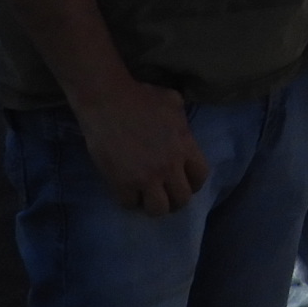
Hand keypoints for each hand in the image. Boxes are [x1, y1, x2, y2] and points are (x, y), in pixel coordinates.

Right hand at [71, 78, 207, 214]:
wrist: (107, 100)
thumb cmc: (140, 96)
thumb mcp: (173, 103)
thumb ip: (182, 123)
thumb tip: (183, 133)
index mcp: (184, 146)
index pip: (200, 177)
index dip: (193, 182)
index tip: (185, 182)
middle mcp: (168, 166)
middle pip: (182, 199)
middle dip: (175, 198)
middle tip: (165, 193)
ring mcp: (145, 177)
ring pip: (158, 210)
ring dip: (154, 205)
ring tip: (147, 197)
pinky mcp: (122, 183)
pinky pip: (130, 204)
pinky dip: (129, 200)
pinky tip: (127, 190)